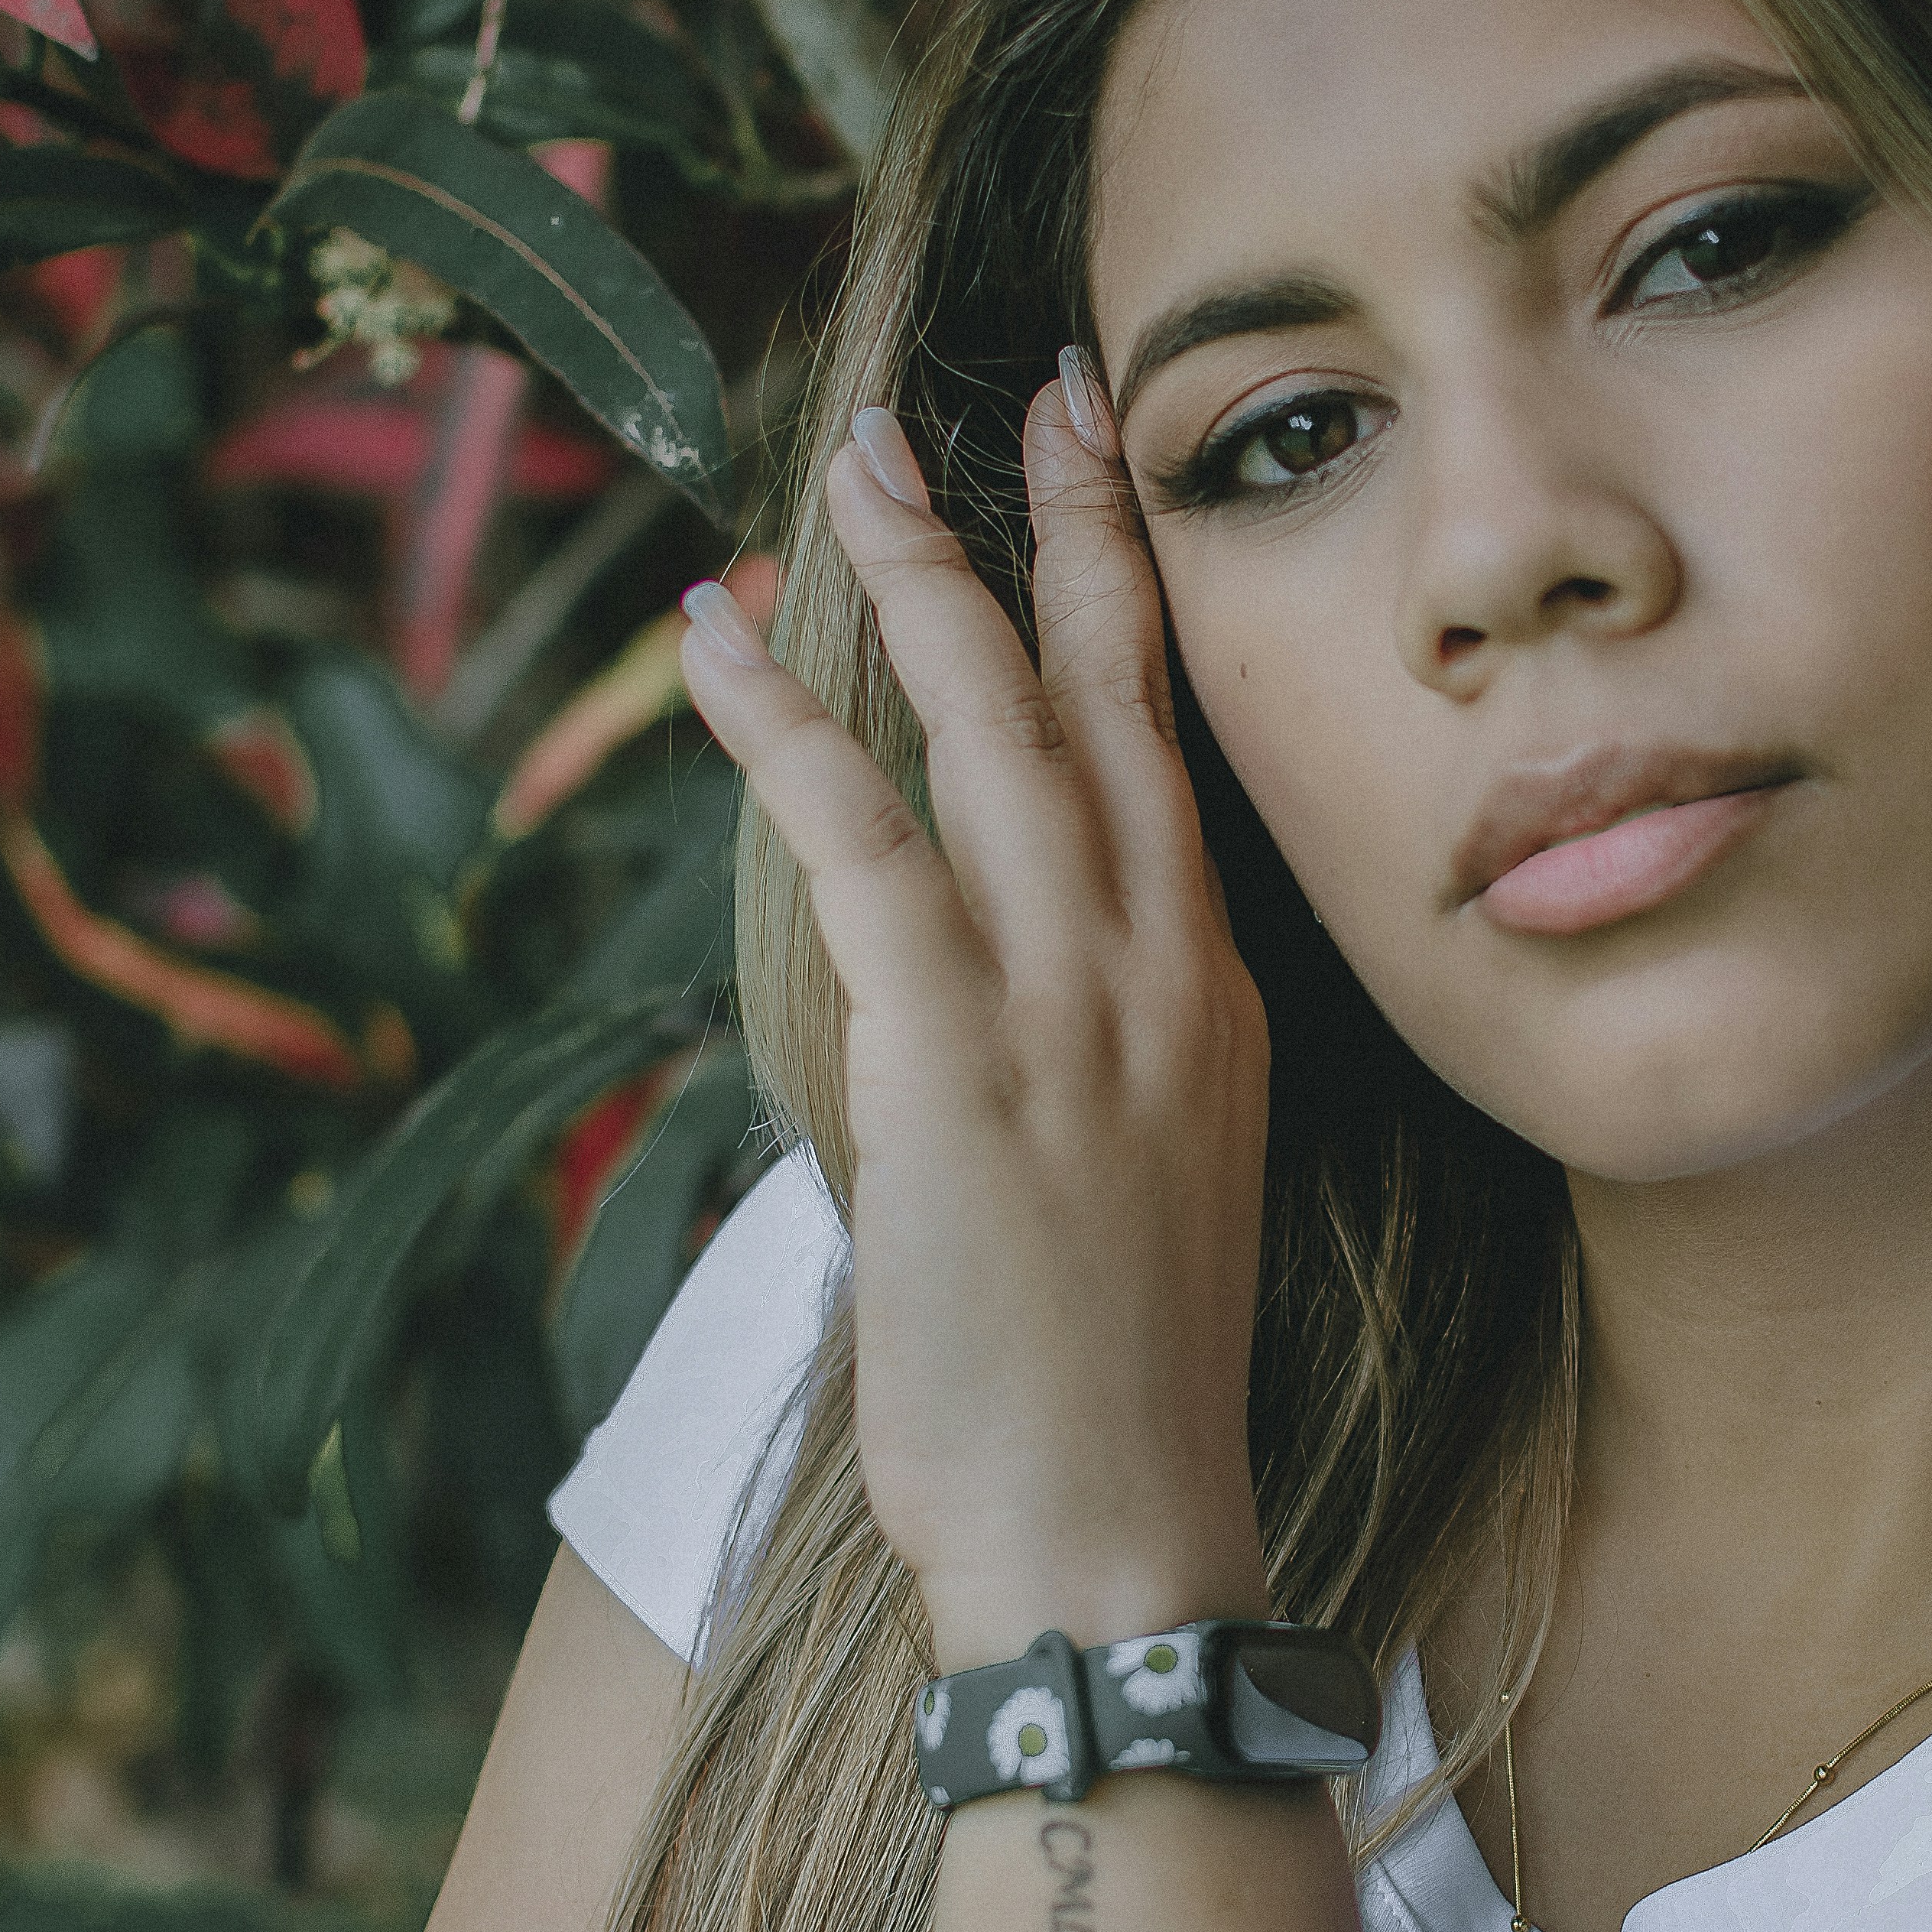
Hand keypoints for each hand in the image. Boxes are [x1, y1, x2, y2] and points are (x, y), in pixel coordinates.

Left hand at [678, 380, 1274, 1665]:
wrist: (1121, 1536)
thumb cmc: (1111, 1398)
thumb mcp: (1140, 1189)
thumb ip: (1088, 1063)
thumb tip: (975, 1005)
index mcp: (1213, 996)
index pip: (1176, 748)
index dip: (1136, 595)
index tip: (1103, 472)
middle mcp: (1162, 970)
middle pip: (1111, 691)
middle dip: (1051, 522)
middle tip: (994, 395)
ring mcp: (1071, 1005)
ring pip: (996, 727)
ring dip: (915, 575)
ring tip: (846, 459)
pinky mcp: (958, 1056)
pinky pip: (865, 840)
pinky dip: (787, 724)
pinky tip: (718, 636)